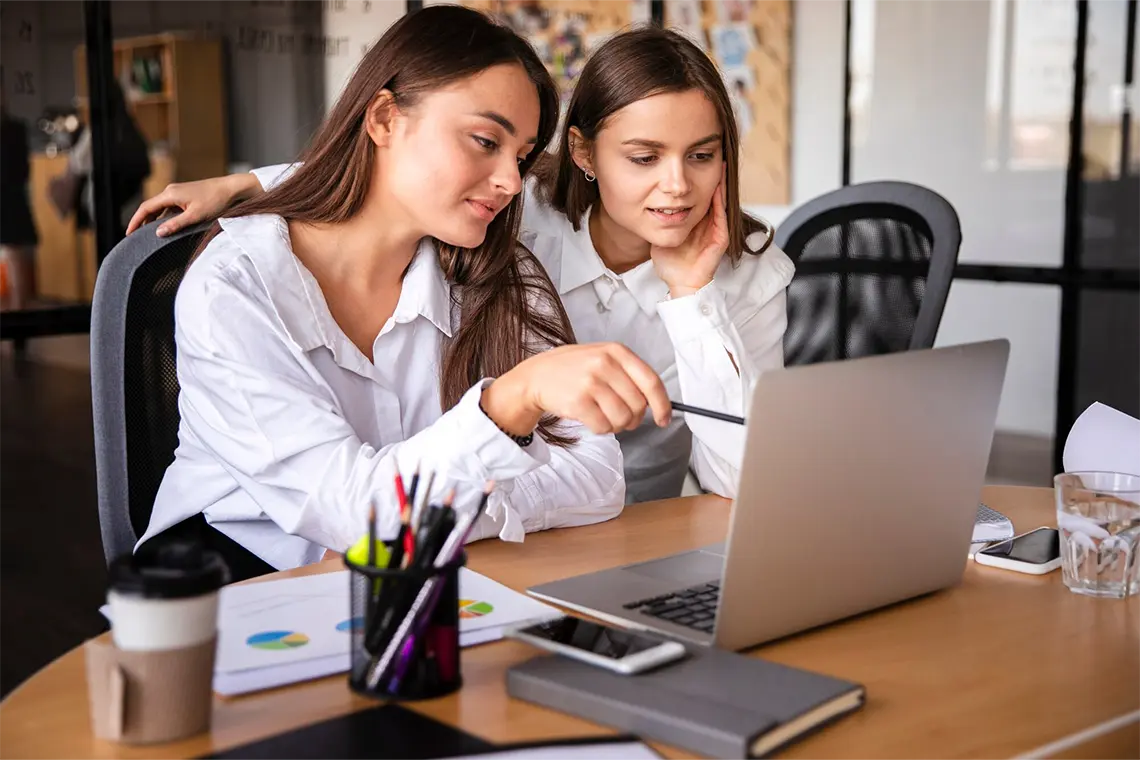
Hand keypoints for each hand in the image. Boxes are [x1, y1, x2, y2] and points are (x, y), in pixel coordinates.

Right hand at [125, 173, 262, 236]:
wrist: (230, 189)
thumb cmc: (215, 201)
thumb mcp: (195, 216)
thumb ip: (176, 225)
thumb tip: (158, 233)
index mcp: (170, 194)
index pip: (146, 208)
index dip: (135, 221)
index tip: (128, 233)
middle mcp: (171, 191)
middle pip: (150, 207)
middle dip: (142, 221)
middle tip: (136, 237)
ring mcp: (178, 192)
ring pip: (160, 208)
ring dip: (153, 220)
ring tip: (148, 234)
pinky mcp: (185, 196)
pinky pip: (169, 207)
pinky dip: (164, 217)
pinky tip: (166, 227)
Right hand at [481, 343, 670, 435]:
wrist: (536, 376)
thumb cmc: (574, 370)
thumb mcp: (603, 358)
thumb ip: (629, 375)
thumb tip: (657, 403)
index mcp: (616, 352)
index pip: (651, 381)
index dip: (662, 405)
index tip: (664, 419)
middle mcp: (604, 364)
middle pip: (638, 405)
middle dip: (633, 418)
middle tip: (622, 417)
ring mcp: (590, 382)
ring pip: (622, 418)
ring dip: (616, 425)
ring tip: (603, 416)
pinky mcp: (577, 402)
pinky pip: (603, 427)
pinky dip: (600, 429)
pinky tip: (591, 418)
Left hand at [649, 162, 728, 297]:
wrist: (680, 283)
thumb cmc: (670, 263)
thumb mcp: (660, 233)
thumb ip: (655, 218)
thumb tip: (641, 202)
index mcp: (693, 221)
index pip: (696, 195)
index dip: (694, 179)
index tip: (690, 161)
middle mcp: (706, 223)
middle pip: (709, 193)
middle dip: (708, 175)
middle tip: (710, 155)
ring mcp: (715, 230)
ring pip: (718, 201)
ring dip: (719, 183)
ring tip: (719, 163)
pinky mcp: (720, 238)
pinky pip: (721, 215)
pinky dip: (720, 200)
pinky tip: (717, 185)